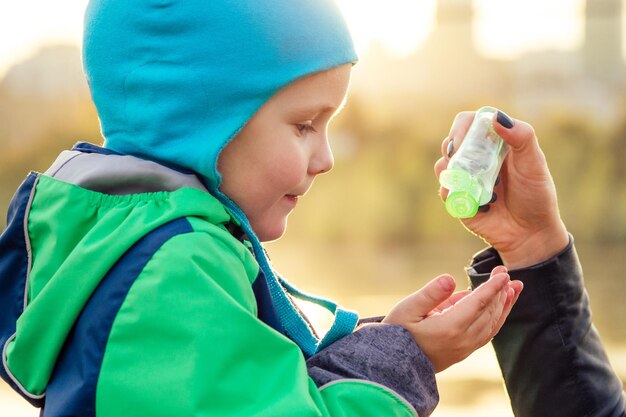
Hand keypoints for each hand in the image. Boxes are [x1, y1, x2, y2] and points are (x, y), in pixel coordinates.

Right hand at [382, 267, 521, 371]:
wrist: (393, 363)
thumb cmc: (397, 331)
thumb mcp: (407, 308)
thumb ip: (430, 293)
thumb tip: (450, 278)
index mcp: (450, 328)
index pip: (478, 303)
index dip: (492, 287)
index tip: (503, 272)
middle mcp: (462, 340)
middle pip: (489, 312)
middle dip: (500, 291)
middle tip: (505, 272)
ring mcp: (464, 348)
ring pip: (492, 325)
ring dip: (504, 305)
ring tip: (514, 288)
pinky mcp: (463, 352)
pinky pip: (487, 334)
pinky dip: (497, 319)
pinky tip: (500, 308)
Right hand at [434, 110, 568, 268]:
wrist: (530, 234)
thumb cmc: (536, 196)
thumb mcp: (534, 163)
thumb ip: (521, 137)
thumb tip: (495, 116)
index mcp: (494, 143)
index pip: (469, 123)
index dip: (462, 127)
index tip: (464, 140)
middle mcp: (477, 158)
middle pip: (451, 142)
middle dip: (453, 149)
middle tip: (463, 160)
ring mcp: (465, 179)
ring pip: (442, 165)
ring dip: (452, 172)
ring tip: (472, 183)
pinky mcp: (458, 199)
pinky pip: (444, 190)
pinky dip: (453, 192)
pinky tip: (475, 202)